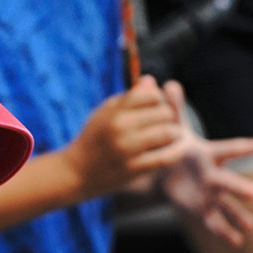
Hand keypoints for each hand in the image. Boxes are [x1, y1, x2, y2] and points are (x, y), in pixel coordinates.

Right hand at [65, 75, 184, 198]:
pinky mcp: (134, 169)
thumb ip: (129, 97)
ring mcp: (127, 149)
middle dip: (168, 116)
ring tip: (171, 135)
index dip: (158, 98)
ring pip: (169, 133)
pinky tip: (176, 149)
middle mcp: (120, 127)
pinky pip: (166, 157)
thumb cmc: (94, 137)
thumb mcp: (105, 112)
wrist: (76, 172)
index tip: (154, 106)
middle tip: (164, 123)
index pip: (151, 94)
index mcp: (114, 110)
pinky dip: (176, 151)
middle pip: (163, 112)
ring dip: (174, 133)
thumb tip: (152, 80)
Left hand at [157, 80, 252, 244]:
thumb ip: (172, 108)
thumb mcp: (172, 128)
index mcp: (210, 154)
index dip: (250, 147)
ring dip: (238, 216)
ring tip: (251, 227)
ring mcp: (211, 195)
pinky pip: (214, 223)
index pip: (232, 148)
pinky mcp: (202, 210)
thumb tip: (167, 83)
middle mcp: (216, 176)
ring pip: (226, 206)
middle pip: (228, 182)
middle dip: (240, 187)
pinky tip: (236, 242)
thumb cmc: (174, 145)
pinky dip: (224, 232)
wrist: (168, 170)